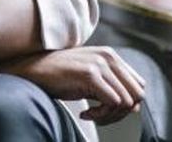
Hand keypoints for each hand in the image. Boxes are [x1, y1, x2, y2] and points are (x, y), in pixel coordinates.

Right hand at [6, 46, 145, 124]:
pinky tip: (85, 113)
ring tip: (92, 114)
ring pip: (127, 101)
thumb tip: (134, 105)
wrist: (32, 71)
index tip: (109, 109)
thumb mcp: (90, 75)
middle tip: (102, 116)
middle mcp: (108, 57)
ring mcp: (100, 64)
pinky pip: (112, 103)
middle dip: (122, 113)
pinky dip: (101, 115)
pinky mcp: (90, 74)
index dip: (128, 103)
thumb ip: (111, 83)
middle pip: (137, 94)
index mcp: (110, 55)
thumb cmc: (58, 76)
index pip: (139, 84)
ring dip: (110, 115)